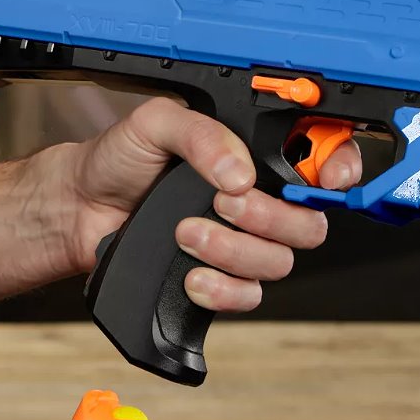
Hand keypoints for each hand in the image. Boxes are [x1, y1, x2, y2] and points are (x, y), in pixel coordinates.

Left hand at [58, 97, 361, 311]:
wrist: (80, 207)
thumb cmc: (119, 159)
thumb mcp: (156, 123)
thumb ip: (201, 134)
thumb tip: (240, 173)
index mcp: (256, 155)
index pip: (323, 162)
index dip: (339, 171)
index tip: (325, 179)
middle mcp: (258, 202)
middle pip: (309, 224)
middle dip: (270, 218)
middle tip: (222, 203)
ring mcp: (241, 245)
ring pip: (278, 264)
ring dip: (234, 252)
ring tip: (186, 234)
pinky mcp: (219, 280)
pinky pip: (248, 297)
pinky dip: (223, 290)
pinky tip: (192, 276)